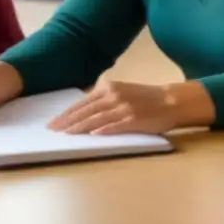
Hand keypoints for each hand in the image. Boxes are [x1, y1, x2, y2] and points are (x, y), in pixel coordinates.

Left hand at [48, 78, 180, 135]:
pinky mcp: (134, 119)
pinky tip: (93, 135)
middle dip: (67, 122)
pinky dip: (103, 130)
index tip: (53, 123)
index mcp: (109, 87)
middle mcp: (114, 95)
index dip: (66, 114)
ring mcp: (124, 108)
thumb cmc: (145, 98)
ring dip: (79, 128)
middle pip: (85, 111)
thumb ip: (104, 98)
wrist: (171, 100)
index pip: (82, 103)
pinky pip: (115, 125)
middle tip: (52, 131)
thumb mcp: (122, 91)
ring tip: (66, 135)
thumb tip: (83, 111)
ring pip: (96, 119)